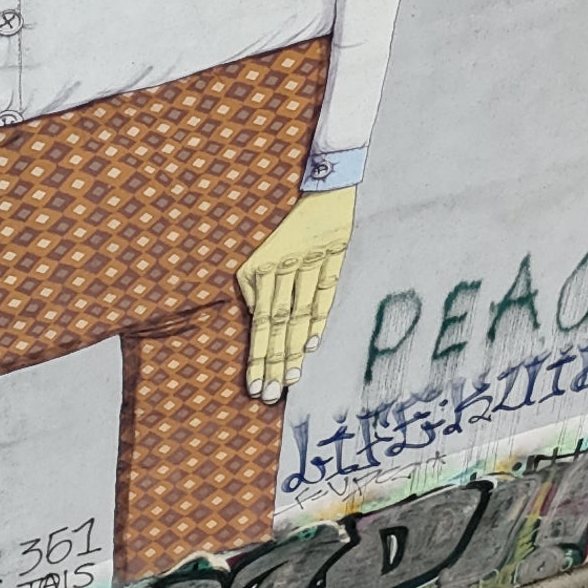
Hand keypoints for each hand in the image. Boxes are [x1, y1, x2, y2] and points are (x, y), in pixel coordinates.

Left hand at [235, 187, 357, 403]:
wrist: (324, 192)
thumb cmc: (289, 231)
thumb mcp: (263, 255)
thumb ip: (256, 288)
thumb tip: (256, 321)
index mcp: (259, 269)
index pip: (259, 322)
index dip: (257, 356)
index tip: (255, 387)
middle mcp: (280, 267)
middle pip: (276, 323)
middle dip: (272, 362)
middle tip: (269, 395)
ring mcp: (307, 263)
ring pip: (298, 312)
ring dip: (293, 348)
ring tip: (289, 379)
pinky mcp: (332, 257)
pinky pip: (323, 293)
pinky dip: (318, 319)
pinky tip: (310, 346)